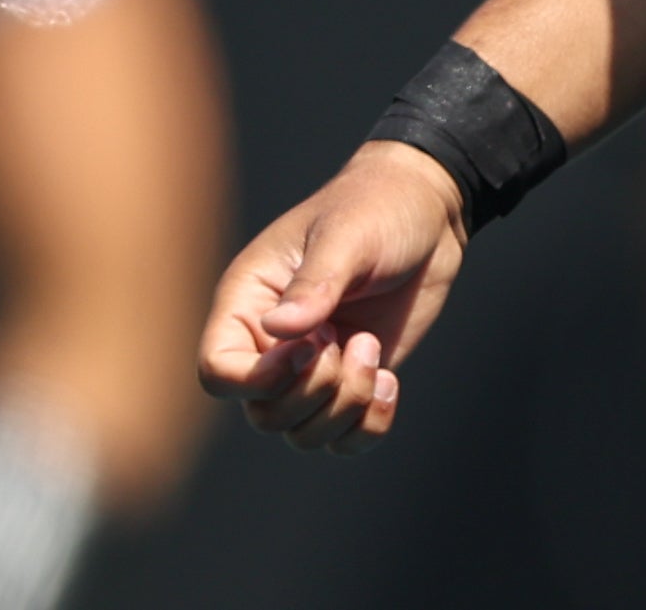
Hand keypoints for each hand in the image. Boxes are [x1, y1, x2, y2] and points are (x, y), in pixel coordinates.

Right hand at [197, 143, 469, 451]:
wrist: (427, 210)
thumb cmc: (375, 207)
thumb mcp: (346, 236)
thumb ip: (315, 284)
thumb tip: (280, 330)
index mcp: (250, 300)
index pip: (218, 371)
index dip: (259, 380)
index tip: (311, 346)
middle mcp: (272, 342)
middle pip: (263, 415)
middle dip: (315, 393)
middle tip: (354, 340)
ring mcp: (312, 367)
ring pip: (302, 434)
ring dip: (345, 407)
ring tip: (372, 348)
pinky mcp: (351, 380)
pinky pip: (343, 438)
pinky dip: (367, 427)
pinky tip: (390, 383)